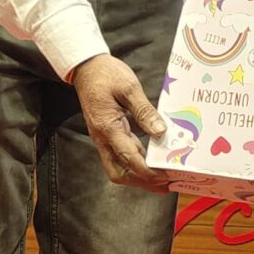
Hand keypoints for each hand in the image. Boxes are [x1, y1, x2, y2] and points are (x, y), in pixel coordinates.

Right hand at [72, 54, 167, 186]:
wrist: (86, 68)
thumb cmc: (107, 75)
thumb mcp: (129, 87)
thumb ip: (144, 110)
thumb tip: (160, 131)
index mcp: (107, 128)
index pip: (128, 158)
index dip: (148, 171)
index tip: (167, 176)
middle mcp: (102, 138)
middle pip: (120, 172)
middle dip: (143, 182)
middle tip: (167, 184)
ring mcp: (103, 139)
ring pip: (119, 168)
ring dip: (139, 177)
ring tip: (163, 179)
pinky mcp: (107, 135)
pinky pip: (121, 156)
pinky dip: (137, 164)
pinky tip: (153, 162)